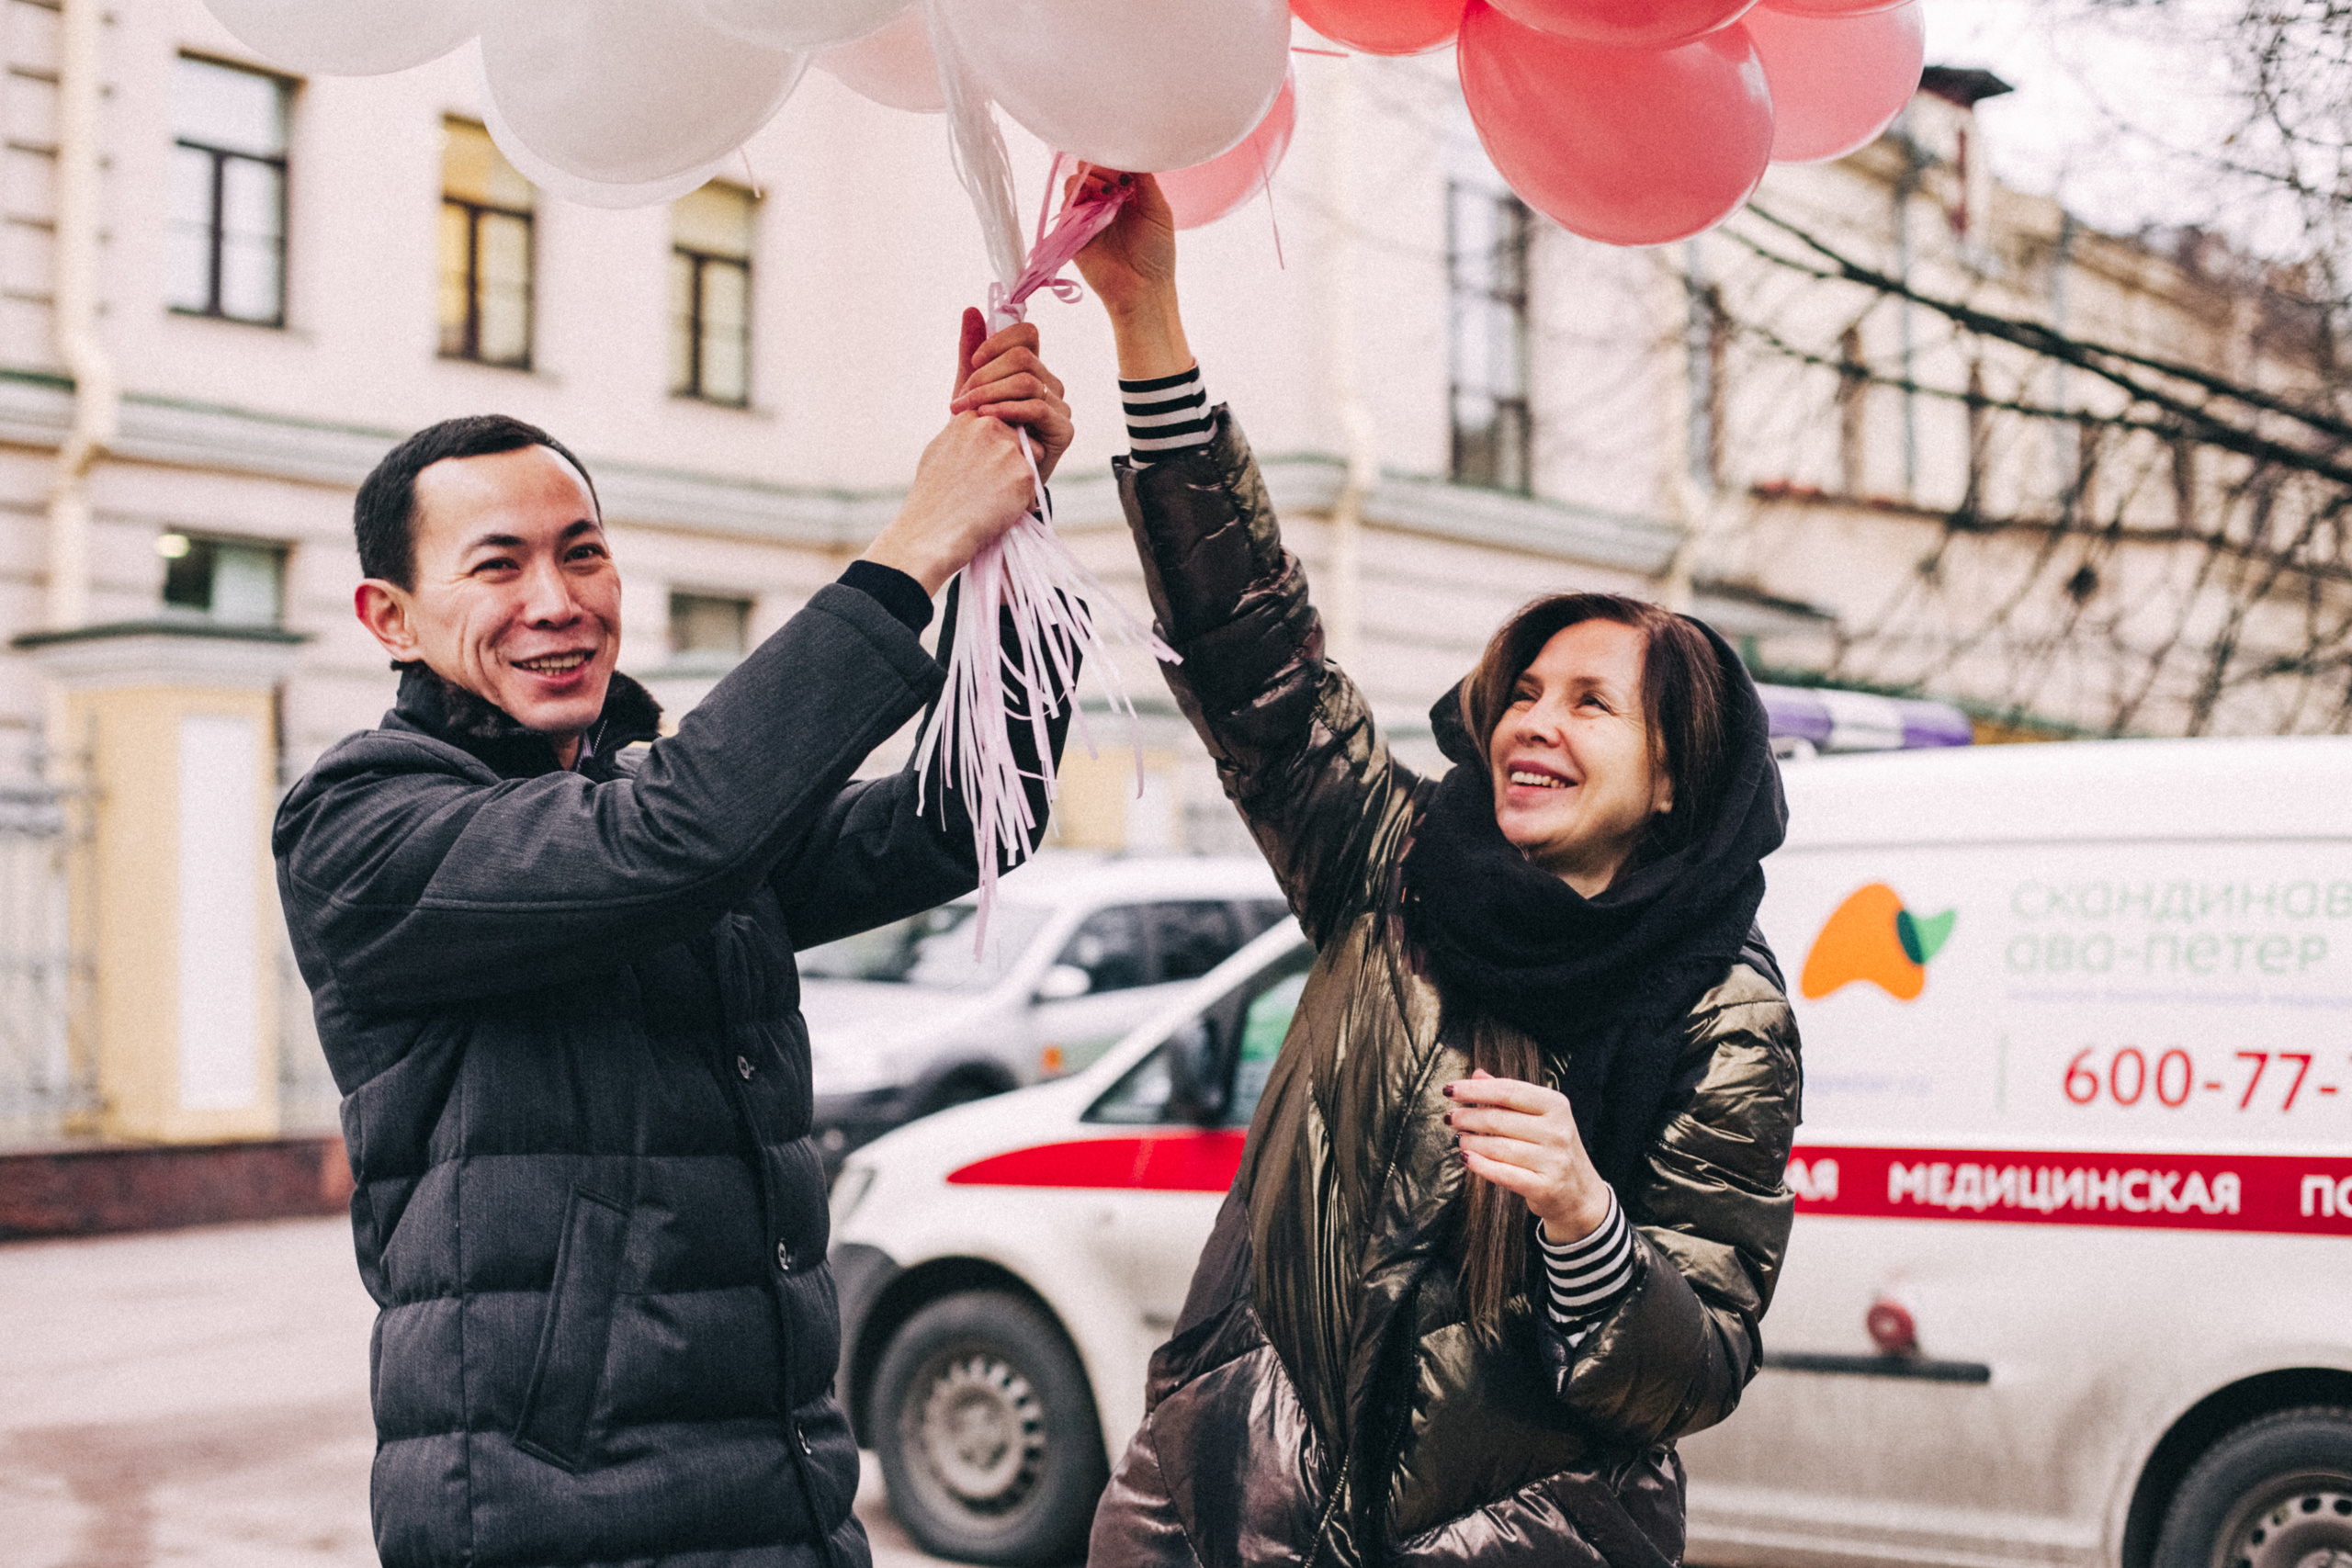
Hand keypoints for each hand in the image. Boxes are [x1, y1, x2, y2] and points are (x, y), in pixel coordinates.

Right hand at [860, 411, 1037, 595]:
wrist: (933, 530)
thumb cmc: (932, 497)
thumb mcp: (939, 451)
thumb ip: (963, 434)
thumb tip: (979, 425)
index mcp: (968, 418)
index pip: (999, 423)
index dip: (996, 448)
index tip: (984, 468)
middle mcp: (989, 426)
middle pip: (1019, 439)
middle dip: (1012, 461)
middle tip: (989, 487)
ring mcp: (1007, 449)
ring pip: (1031, 460)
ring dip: (1020, 479)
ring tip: (992, 500)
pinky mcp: (1023, 473)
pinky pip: (1033, 487)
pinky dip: (1022, 503)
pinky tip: (998, 512)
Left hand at [947, 308, 1072, 483]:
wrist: (982, 484)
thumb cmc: (978, 438)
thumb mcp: (970, 391)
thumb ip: (971, 352)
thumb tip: (971, 310)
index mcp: (1032, 370)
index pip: (1027, 334)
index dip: (998, 340)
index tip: (974, 361)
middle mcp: (1051, 385)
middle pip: (1023, 358)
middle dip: (986, 375)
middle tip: (961, 398)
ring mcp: (1060, 407)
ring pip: (1027, 380)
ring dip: (990, 392)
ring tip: (967, 411)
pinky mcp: (1063, 432)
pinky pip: (1036, 407)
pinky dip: (1007, 409)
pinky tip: (987, 418)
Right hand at [1067, 166, 1192, 382]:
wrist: (1143, 290)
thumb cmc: (1157, 253)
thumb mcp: (1159, 210)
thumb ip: (1144, 180)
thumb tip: (1129, 155)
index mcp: (1126, 194)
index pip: (1113, 164)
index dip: (1113, 157)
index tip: (1122, 161)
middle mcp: (1105, 201)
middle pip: (1091, 169)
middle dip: (1099, 166)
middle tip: (1114, 179)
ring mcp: (1087, 215)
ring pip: (1075, 183)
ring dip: (1087, 180)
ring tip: (1104, 193)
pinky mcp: (1073, 232)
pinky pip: (1066, 207)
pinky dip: (1075, 199)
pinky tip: (1093, 204)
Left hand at [1445, 1068, 1613, 1242]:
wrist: (1580, 1193)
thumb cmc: (1554, 1149)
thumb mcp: (1541, 1116)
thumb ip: (1509, 1095)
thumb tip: (1477, 1074)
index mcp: (1556, 1105)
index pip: (1508, 1091)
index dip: (1474, 1090)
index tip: (1450, 1090)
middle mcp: (1557, 1131)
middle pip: (1498, 1119)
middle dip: (1467, 1117)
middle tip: (1451, 1118)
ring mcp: (1552, 1160)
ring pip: (1498, 1147)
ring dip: (1471, 1142)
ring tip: (1459, 1139)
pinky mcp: (1544, 1187)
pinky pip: (1503, 1174)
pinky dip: (1480, 1165)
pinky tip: (1466, 1158)